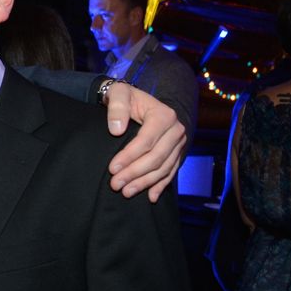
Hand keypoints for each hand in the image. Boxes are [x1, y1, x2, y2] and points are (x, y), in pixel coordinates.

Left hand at [102, 83, 185, 201]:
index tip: (112, 169)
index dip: (129, 157)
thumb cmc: (125, 97)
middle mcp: (176, 130)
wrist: (134, 100)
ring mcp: (178, 143)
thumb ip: (117, 107)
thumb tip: (117, 130)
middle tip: (115, 185)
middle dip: (135, 173)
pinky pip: (171, 171)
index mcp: (164, 115)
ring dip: (145, 183)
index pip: (146, 141)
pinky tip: (151, 197)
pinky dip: (160, 185)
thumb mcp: (118, 93)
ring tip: (126, 192)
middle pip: (156, 157)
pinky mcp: (177, 153)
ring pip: (163, 168)